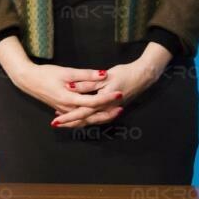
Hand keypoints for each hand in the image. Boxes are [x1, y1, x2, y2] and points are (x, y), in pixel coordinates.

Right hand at [0, 35, 118, 121]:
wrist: (28, 80)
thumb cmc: (46, 74)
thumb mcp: (67, 71)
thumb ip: (86, 75)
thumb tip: (103, 74)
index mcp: (68, 98)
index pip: (92, 101)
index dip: (107, 98)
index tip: (120, 93)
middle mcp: (66, 108)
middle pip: (90, 115)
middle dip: (107, 113)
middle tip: (121, 108)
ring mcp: (64, 110)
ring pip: (84, 118)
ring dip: (99, 117)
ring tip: (114, 112)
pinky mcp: (62, 109)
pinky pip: (78, 118)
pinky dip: (89, 117)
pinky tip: (99, 114)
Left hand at [52, 42, 172, 128]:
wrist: (144, 75)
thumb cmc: (126, 74)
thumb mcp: (106, 77)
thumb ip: (88, 83)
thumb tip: (71, 87)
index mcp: (103, 102)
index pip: (81, 113)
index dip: (67, 117)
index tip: (55, 121)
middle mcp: (107, 109)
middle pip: (85, 120)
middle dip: (70, 122)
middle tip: (56, 123)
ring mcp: (111, 110)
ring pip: (91, 120)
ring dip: (77, 121)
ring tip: (64, 120)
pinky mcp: (113, 107)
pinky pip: (97, 116)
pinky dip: (87, 117)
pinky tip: (80, 113)